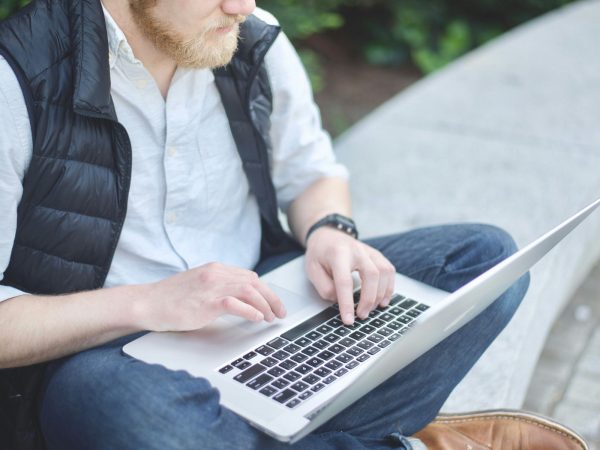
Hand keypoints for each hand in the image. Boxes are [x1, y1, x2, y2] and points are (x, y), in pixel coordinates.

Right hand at [138, 263, 285, 331]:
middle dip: (272, 298)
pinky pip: (235, 303)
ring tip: (271, 318)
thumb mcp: (199, 286)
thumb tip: (240, 299)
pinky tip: (257, 318)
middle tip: (280, 313)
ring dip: (265, 305)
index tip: (273, 304)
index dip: (265, 291)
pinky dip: (250, 311)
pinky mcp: (206, 302)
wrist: (147, 302)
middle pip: (254, 283)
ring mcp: (211, 287)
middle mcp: (216, 274)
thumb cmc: (171, 299)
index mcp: (215, 269)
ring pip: (249, 291)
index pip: (249, 277)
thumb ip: (218, 287)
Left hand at [305, 227, 395, 324]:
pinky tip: (383, 300)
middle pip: (371, 275)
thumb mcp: (312, 270)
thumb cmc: (320, 254)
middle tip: (361, 315)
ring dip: (381, 294)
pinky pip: (389, 270)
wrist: (328, 235)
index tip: (348, 320)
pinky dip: (389, 287)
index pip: (344, 281)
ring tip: (372, 309)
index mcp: (338, 253)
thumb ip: (325, 287)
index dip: (347, 303)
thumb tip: (340, 301)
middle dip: (369, 299)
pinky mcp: (377, 255)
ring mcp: (369, 251)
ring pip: (384, 272)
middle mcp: (356, 250)